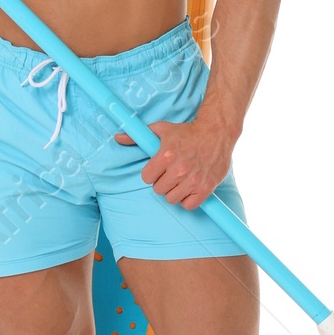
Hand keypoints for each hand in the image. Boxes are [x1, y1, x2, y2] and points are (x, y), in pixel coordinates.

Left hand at [112, 111, 237, 208]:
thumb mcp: (160, 129)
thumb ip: (137, 136)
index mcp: (166, 155)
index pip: (146, 178)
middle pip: (158, 190)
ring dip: (174, 191)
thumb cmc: (187, 131)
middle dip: (162, 182)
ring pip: (172, 199)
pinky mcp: (206, 188)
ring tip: (180, 180)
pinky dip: (188, 199)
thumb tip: (118, 137)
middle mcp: (179, 169)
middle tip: (171, 173)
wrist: (215, 132)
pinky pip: (189, 205)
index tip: (159, 168)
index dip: (151, 173)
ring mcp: (193, 180)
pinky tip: (189, 188)